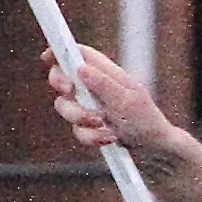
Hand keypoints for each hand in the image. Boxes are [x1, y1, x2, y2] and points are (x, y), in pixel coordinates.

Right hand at [46, 45, 177, 160]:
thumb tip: (80, 69)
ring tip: (104, 124)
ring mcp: (89, 108)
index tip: (47, 55)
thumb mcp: (128, 100)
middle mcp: (94, 88)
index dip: (60, 51)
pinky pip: (77, 131)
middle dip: (61, 85)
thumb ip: (104, 84)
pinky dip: (91, 137)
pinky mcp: (89, 128)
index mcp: (106, 73)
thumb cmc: (147, 120)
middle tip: (69, 90)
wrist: (154, 150)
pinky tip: (108, 138)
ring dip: (81, 117)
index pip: (79, 55)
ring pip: (64, 107)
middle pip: (62, 78)